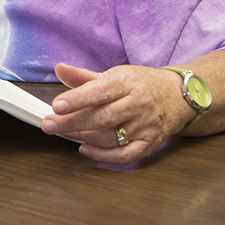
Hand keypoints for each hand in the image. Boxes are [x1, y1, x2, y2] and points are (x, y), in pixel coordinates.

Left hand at [40, 63, 192, 162]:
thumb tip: (59, 69)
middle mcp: (139, 104)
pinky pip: (125, 155)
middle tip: (49, 125)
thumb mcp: (114, 75)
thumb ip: (84, 76)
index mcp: (127, 83)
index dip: (77, 99)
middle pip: (102, 117)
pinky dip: (103, 155)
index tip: (56, 106)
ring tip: (63, 133)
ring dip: (84, 137)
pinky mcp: (150, 142)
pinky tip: (85, 148)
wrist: (175, 96)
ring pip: (112, 137)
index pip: (100, 91)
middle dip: (72, 122)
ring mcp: (145, 125)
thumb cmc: (139, 84)